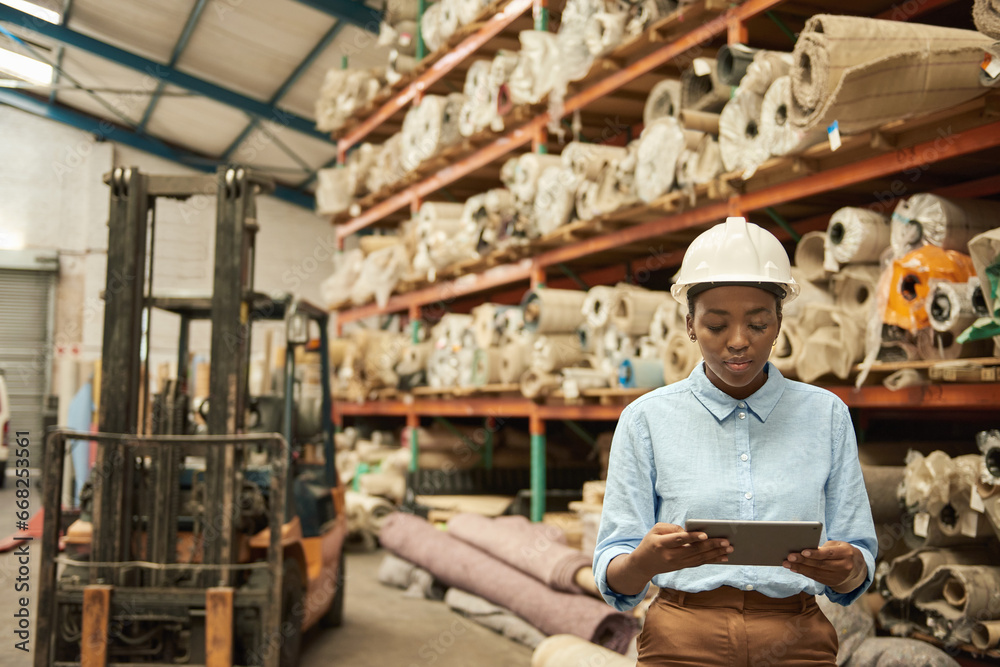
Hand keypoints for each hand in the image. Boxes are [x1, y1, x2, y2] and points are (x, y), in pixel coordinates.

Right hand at [608, 523, 732, 594]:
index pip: (679, 540)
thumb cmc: (651, 542)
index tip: (705, 534)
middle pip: (694, 551)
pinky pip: (699, 564)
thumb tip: (690, 531)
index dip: (692, 537)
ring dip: (716, 554)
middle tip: (726, 541)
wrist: (643, 564)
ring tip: (729, 548)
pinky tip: (723, 557)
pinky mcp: (682, 567)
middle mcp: (671, 555)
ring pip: (699, 559)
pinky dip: (712, 560)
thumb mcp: (655, 530)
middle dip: (712, 546)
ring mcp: (677, 563)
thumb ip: (672, 528)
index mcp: (661, 544)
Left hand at [783, 540, 866, 592]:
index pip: (829, 554)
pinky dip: (803, 573)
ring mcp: (838, 577)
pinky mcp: (832, 583)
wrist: (857, 567)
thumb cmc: (843, 551)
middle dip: (803, 560)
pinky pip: (816, 578)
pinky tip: (794, 568)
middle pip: (820, 564)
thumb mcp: (839, 545)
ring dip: (800, 568)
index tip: (803, 551)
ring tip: (787, 563)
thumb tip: (804, 549)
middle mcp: (844, 567)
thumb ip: (824, 547)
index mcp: (846, 554)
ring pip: (816, 572)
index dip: (815, 553)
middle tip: (789, 556)